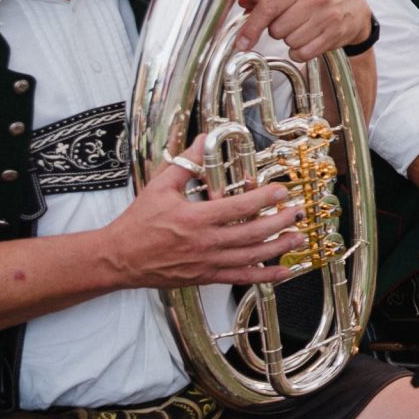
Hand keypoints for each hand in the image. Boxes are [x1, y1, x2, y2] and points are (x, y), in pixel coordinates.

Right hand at [102, 163, 304, 289]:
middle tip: (300, 212)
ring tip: (299, 237)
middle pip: (252, 233)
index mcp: (196, 218)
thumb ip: (185, 164)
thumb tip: (203, 140)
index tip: (281, 191)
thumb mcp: (160, 186)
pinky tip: (283, 272)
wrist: (119, 258)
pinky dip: (264, 276)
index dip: (264, 199)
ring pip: (251, 257)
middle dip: (280, 222)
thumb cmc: (138, 222)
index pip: (239, 207)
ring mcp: (207, 262)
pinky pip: (240, 278)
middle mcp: (205, 242)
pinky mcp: (206, 277)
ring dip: (279, 248)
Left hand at [235, 0, 371, 60]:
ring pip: (289, 42)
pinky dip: (300, 51)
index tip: (242, 42)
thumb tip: (244, 2)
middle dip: (278, 29)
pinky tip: (309, 40)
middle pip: (276, 29)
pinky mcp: (334, 35)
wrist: (355, 4)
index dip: (251, 27)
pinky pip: (303, 53)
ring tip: (304, 27)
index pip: (267, 7)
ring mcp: (326, 17)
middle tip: (292, 19)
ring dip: (291, 39)